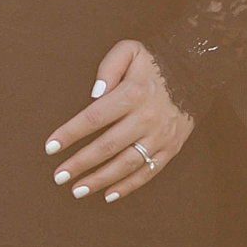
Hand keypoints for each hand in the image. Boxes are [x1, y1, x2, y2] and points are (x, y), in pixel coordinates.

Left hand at [44, 40, 193, 203]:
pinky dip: (128, 186)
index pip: (94, 118)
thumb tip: (94, 94)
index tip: (50, 147)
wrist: (196, 72)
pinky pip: (148, 171)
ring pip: (126, 164)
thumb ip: (109, 67)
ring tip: (77, 190)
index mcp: (132, 94)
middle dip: (80, 163)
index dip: (70, 133)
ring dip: (100, 179)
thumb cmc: (156, 62)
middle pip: (107, 146)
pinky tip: (108, 195)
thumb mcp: (131, 51)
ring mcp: (160, 136)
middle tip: (58, 176)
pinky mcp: (171, 148)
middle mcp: (146, 118)